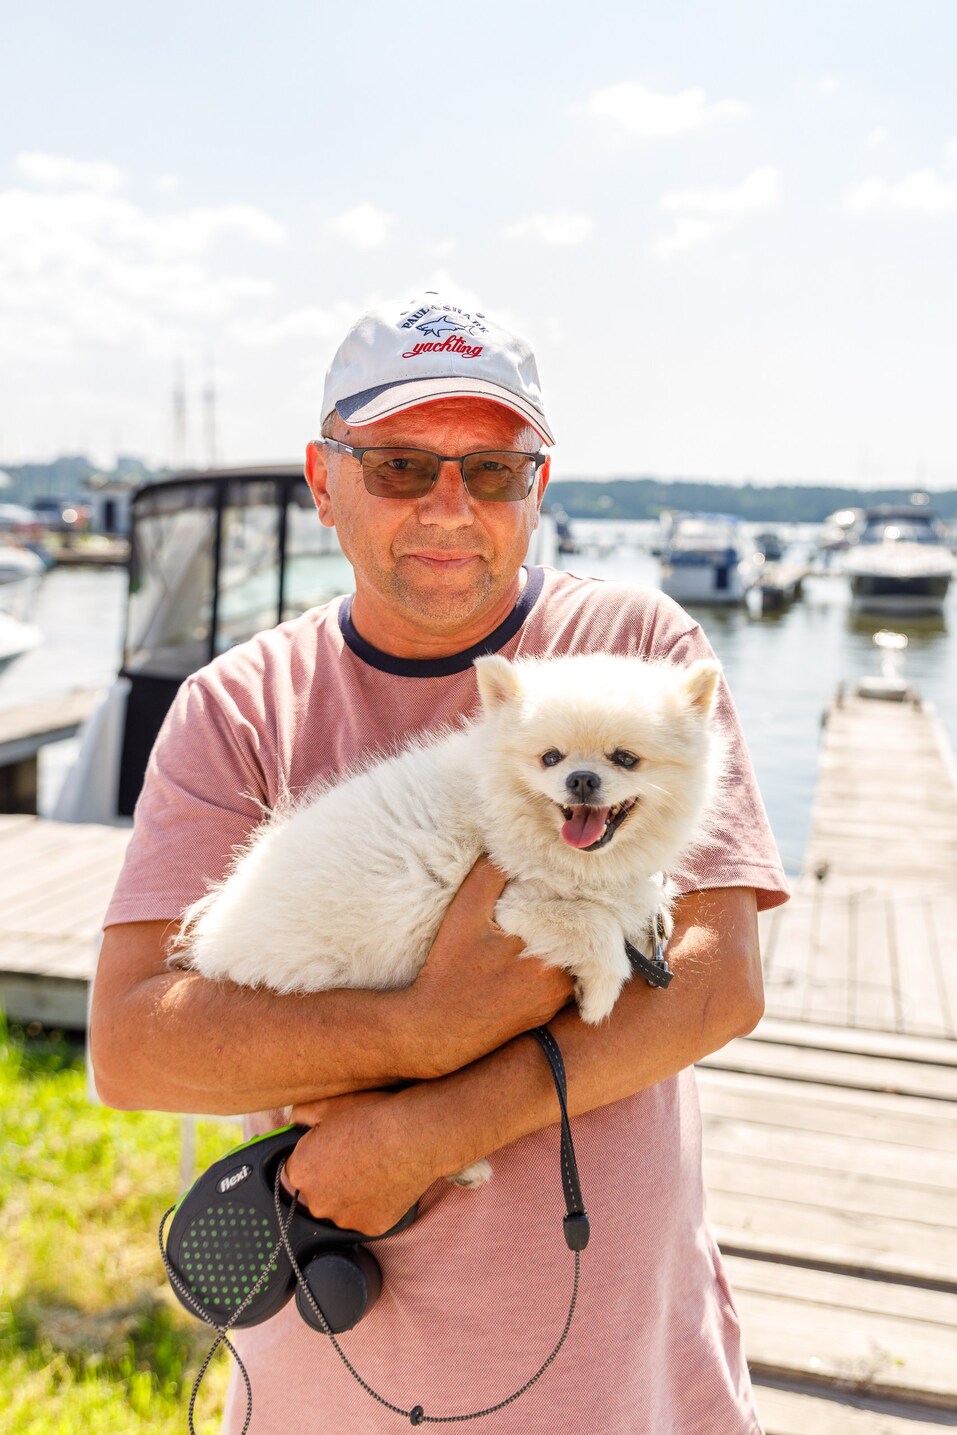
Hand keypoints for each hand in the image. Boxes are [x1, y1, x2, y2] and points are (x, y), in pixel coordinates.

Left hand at [285, 1088, 432, 1235]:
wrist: (414, 1135)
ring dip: (352, 1192)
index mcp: (300, 1172)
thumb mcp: (329, 1104)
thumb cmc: (371, 1117)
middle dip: (332, 1177)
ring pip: (343, 1206)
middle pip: (319, 1191)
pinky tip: (387, 1180)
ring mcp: (346, 1219)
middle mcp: (318, 1202)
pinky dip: (375, 1203)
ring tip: (375, 1166)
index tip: (333, 1146)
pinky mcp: (372, 1227)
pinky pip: (368, 1215)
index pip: (298, 1168)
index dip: (316, 1155)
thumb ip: (301, 1114)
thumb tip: (296, 1120)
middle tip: (356, 1155)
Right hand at [403, 858, 573, 1078]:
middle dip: (568, 921)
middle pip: (578, 939)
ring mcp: (553, 1002)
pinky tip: (528, 959)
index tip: (557, 885)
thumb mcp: (464, 914)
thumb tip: (508, 850)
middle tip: (552, 904)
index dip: (569, 896)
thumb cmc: (448, 969)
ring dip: (562, 946)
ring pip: (572, 962)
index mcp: (546, 951)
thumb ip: (490, 877)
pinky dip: (552, 969)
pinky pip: (561, 985)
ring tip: (539, 930)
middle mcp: (558, 980)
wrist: (436, 1030)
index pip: (578, 915)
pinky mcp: (543, 1016)